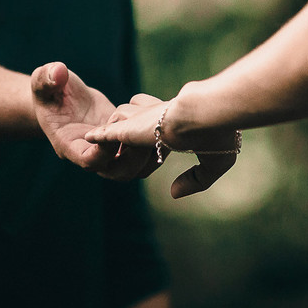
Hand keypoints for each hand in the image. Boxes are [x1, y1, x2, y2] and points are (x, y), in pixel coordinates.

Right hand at [31, 61, 154, 180]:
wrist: (62, 98)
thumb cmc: (49, 91)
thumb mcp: (43, 83)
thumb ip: (47, 78)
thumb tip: (59, 72)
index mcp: (70, 145)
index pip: (89, 161)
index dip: (105, 151)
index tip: (115, 131)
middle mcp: (92, 154)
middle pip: (119, 172)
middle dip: (136, 158)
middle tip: (148, 133)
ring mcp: (110, 151)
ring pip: (136, 167)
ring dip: (151, 152)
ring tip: (160, 127)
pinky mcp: (124, 141)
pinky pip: (143, 152)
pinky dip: (155, 141)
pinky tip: (160, 117)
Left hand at [87, 97, 238, 197]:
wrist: (208, 114)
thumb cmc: (218, 133)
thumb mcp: (215, 163)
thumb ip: (196, 180)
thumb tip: (173, 193)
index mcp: (178, 118)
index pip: (158, 118)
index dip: (154, 129)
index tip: (160, 143)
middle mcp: (158, 116)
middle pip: (136, 116)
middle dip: (130, 129)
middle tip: (125, 147)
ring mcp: (142, 120)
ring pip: (120, 118)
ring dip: (114, 132)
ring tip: (106, 144)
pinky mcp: (128, 127)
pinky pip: (107, 133)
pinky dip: (99, 137)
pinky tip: (88, 139)